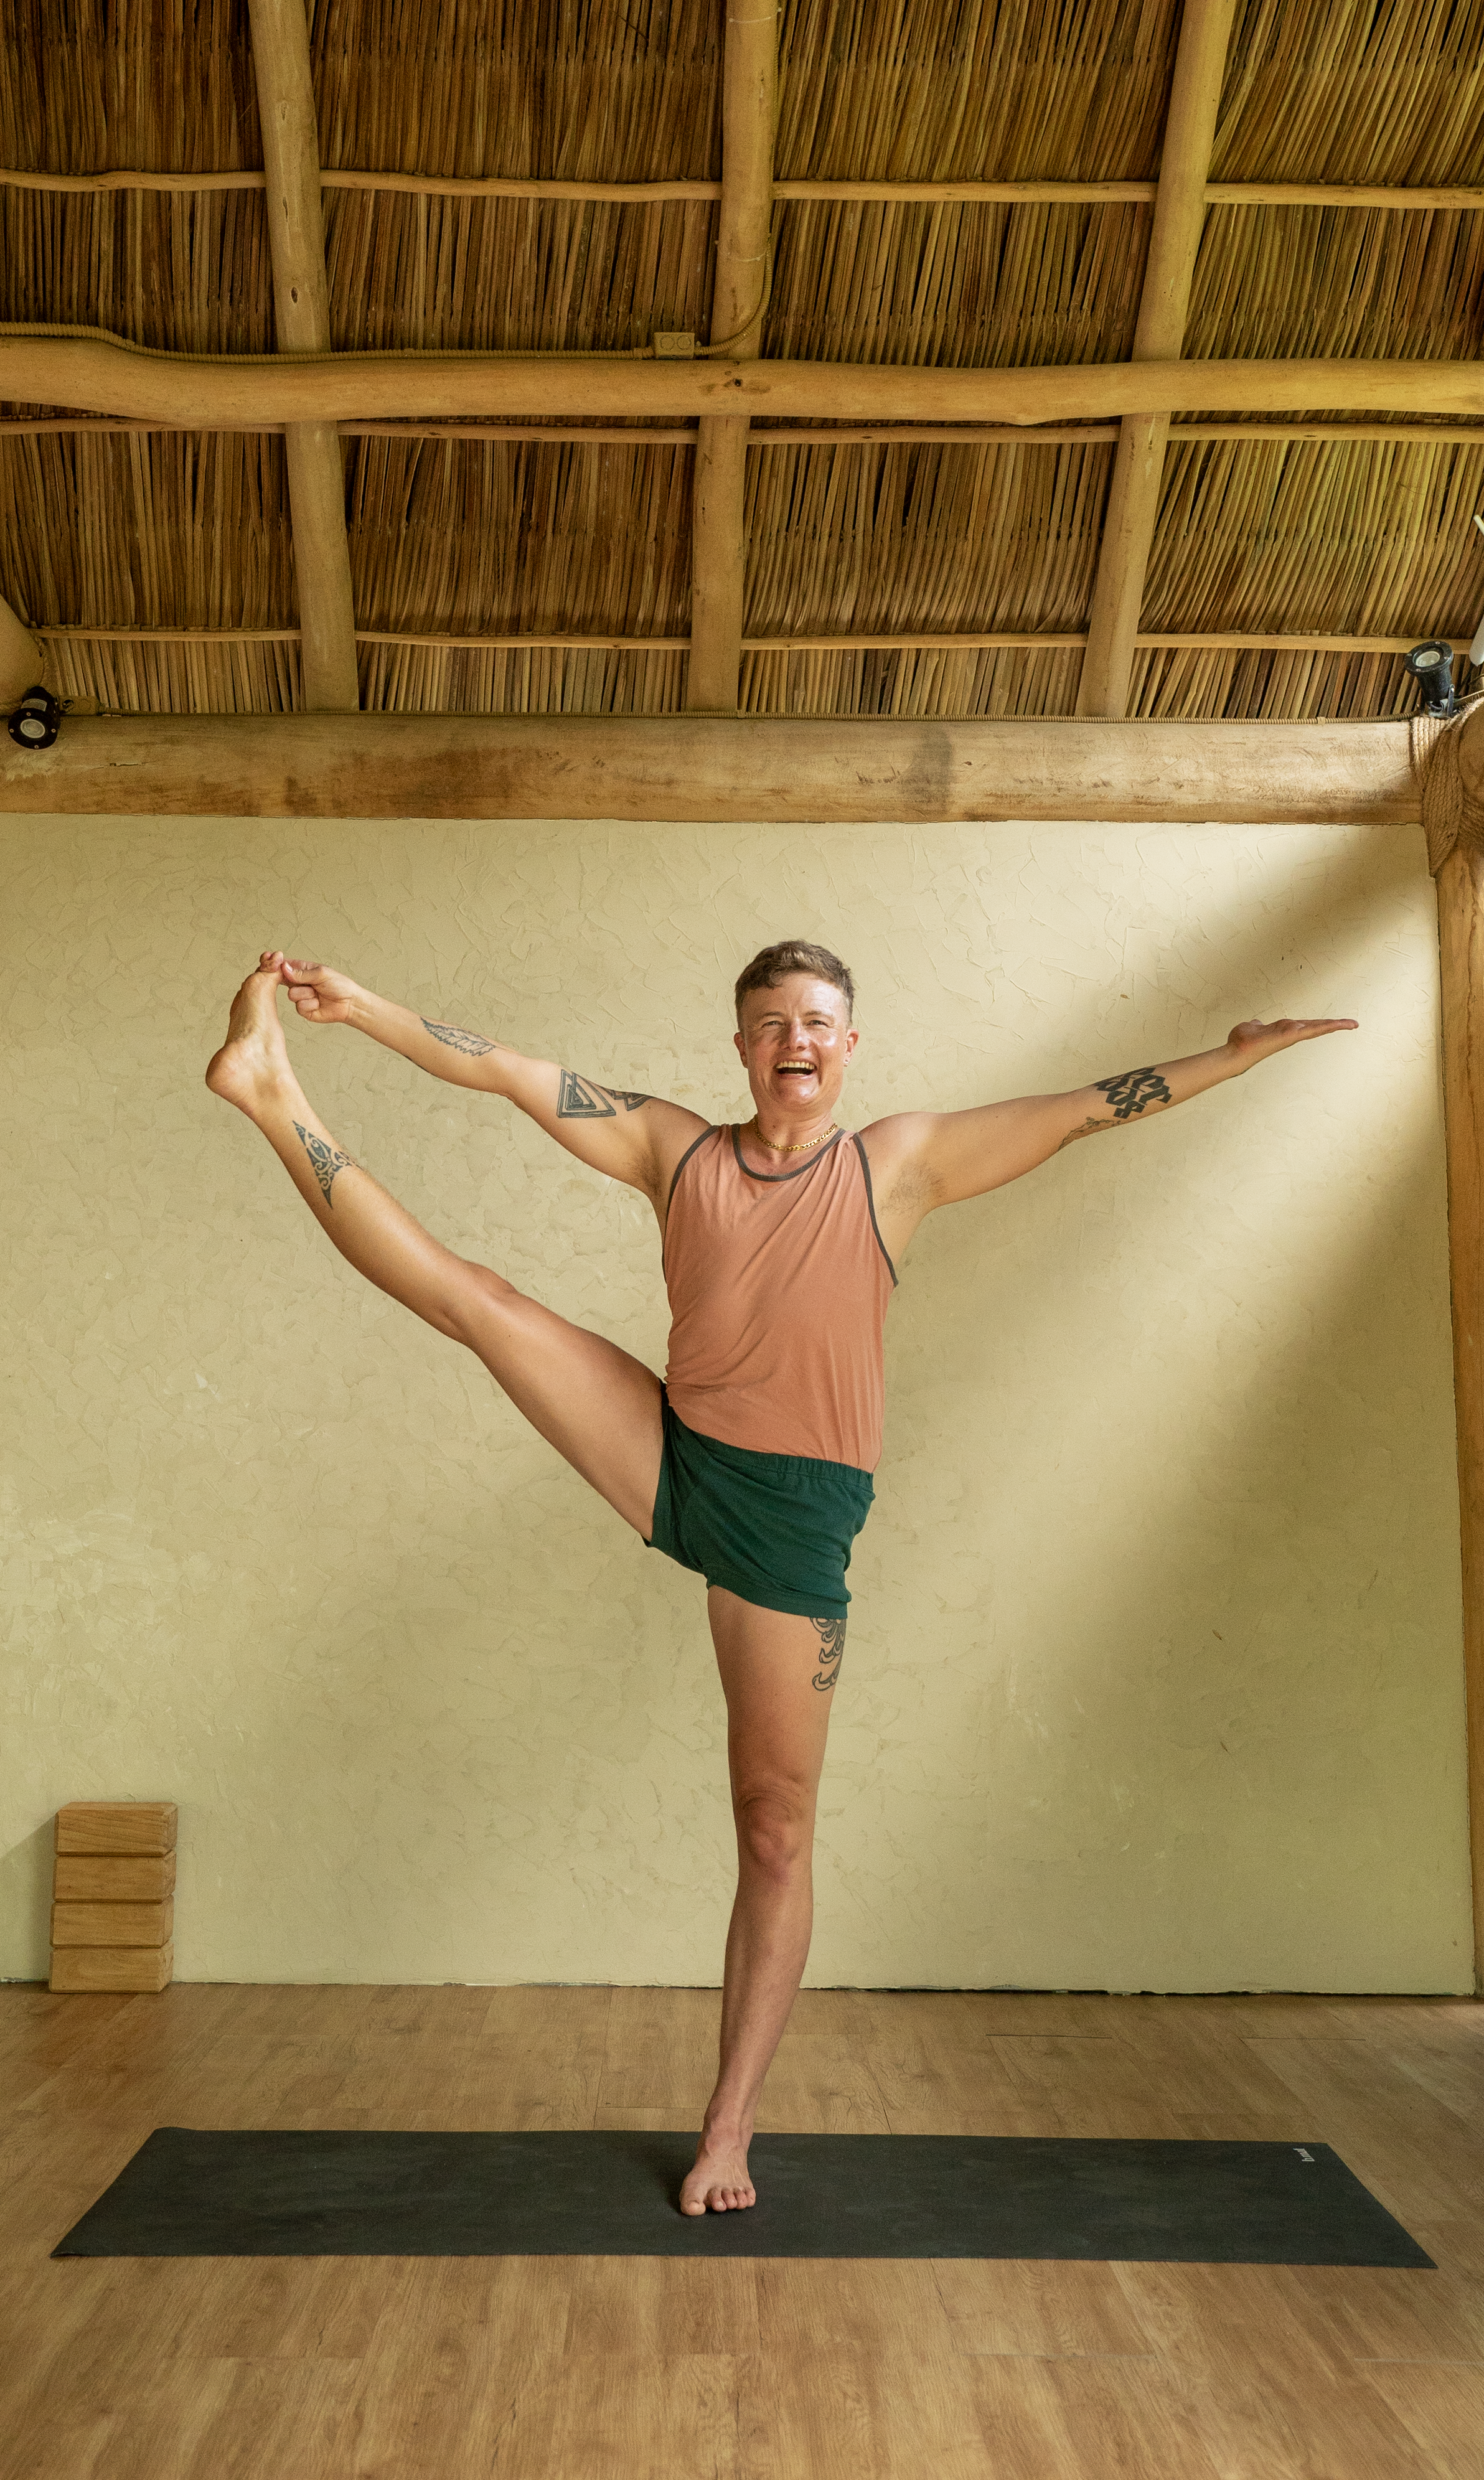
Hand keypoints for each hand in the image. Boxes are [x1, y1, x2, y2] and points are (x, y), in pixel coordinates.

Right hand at [262, 951, 362, 1025]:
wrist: (349, 1004)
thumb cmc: (339, 985)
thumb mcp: (321, 974)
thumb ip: (301, 973)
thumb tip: (284, 968)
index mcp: (302, 970)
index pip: (284, 966)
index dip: (276, 965)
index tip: (269, 964)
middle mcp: (299, 982)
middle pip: (282, 981)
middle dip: (292, 981)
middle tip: (303, 982)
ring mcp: (300, 996)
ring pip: (292, 995)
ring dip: (307, 994)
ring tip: (318, 994)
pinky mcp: (303, 1010)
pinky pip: (299, 1007)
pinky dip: (311, 1005)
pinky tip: (319, 1004)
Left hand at [1225, 1014, 1357, 1065]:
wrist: (1236, 1051)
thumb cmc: (1242, 1042)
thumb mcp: (1251, 1028)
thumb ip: (1257, 1026)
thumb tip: (1257, 1025)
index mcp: (1284, 1030)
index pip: (1306, 1025)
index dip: (1320, 1024)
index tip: (1334, 1023)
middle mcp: (1290, 1033)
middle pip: (1316, 1026)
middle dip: (1335, 1025)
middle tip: (1352, 1024)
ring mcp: (1291, 1034)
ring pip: (1317, 1027)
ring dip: (1335, 1024)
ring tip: (1351, 1024)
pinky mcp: (1290, 1035)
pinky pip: (1310, 1029)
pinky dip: (1325, 1026)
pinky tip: (1336, 1024)